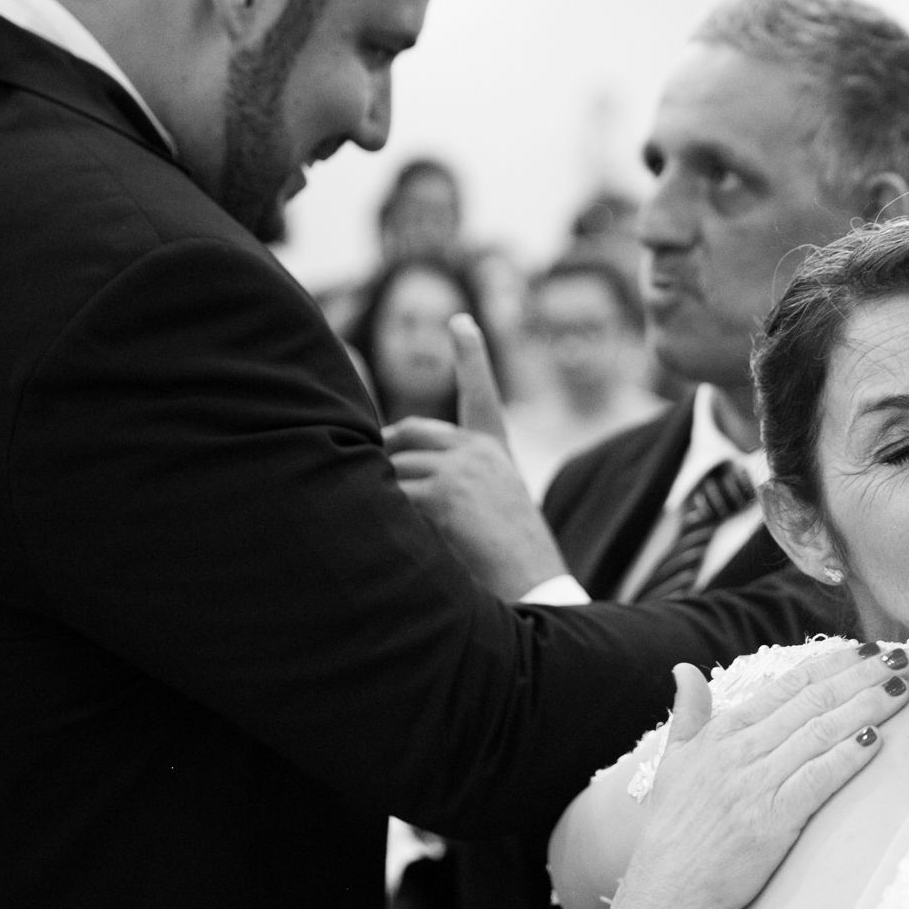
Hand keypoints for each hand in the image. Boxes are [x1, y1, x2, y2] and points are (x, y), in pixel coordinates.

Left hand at [385, 314, 568, 598]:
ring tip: (399, 528)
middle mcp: (481, 452)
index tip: (462, 321)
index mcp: (495, 455)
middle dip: (385, 456)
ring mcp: (464, 467)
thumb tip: (389, 471)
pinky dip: (386, 514)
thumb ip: (451, 485)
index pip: (481, 394)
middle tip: (373, 485)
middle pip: (409, 431)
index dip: (471, 356)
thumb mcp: (486, 514)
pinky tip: (403, 536)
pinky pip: (392, 493)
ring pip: (393, 465)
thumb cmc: (507, 566)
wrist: (534, 587)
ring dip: (383, 495)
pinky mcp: (446, 490)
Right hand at [616, 645, 908, 908]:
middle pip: (813, 700)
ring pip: (821, 732)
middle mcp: (740, 750)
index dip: (832, 663)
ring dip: (866, 707)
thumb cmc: (671, 831)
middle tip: (901, 658)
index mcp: (722, 732)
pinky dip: (848, 756)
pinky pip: (818, 779)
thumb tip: (684, 669)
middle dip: (861, 675)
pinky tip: (877, 739)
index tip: (865, 649)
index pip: (787, 685)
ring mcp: (756, 784)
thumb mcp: (672, 763)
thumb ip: (686, 714)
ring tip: (901, 689)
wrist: (666, 892)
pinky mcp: (772, 820)